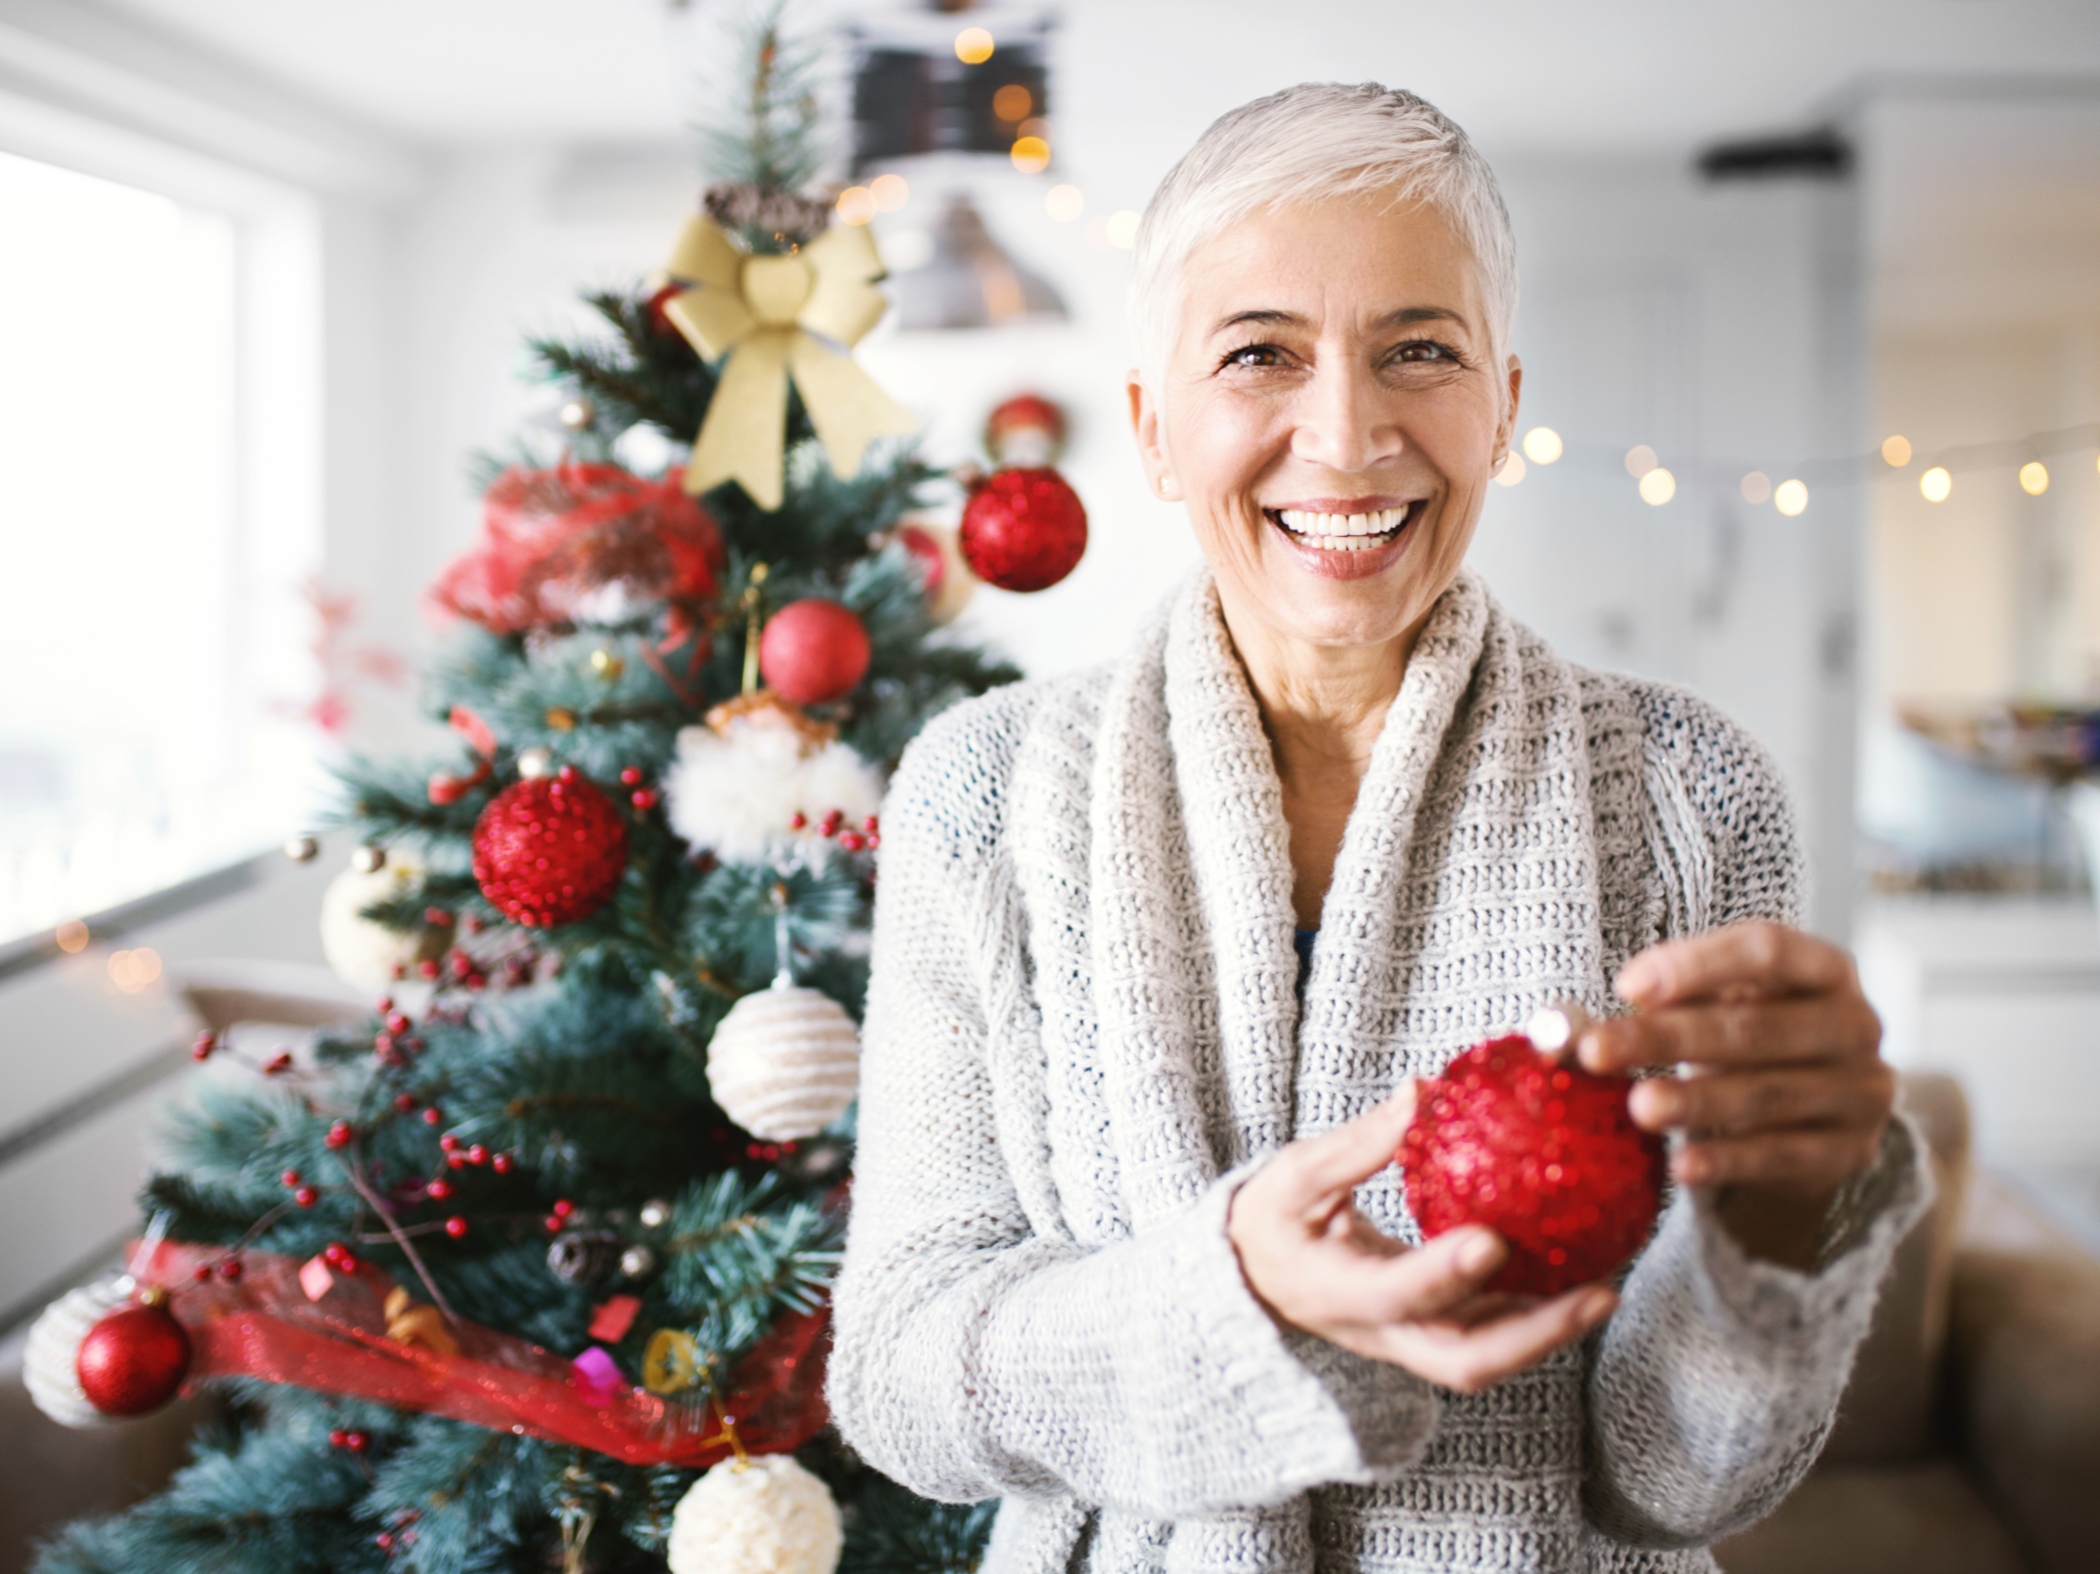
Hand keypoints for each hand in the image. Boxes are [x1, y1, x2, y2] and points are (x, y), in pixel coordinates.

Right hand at [1228, 1088, 1617, 1392]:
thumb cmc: (1272, 1220)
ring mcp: (1408, 1341)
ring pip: (1486, 1358)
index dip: (1443, 1274)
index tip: (1491, 1239)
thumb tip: (1420, 1092)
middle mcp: (1379, 1330)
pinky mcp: (1430, 1335)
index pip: (1395, 1293)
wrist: (1254, 1277)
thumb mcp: (1295, 1176)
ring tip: (1604, 1289)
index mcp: (1337, 1290)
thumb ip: (1357, 1143)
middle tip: (1597, 1294)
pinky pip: (1489, 1337)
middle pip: (1464, 1359)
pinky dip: (1536, 1317)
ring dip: (1549, 1332)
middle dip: (1535, 1334)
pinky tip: (1579, 1280)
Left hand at [1579, 921, 1894, 1267]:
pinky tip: (1681, 1166)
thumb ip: (1652, 1006)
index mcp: (1823, 968)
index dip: (1696, 965)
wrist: (1813, 1119)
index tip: (1626, 988)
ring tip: (1638, 1107)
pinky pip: (1782, 1156)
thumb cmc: (1745, 1042)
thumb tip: (1557, 1031)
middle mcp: (1855, 1024)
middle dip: (1668, 1039)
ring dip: (1696, 1101)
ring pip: (1767, 1094)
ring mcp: (1860, 1091)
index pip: (1767, 948)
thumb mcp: (1711, 1008)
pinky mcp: (1848, 1152)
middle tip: (1598, 1052)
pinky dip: (1728, 1160)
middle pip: (1753, 1027)